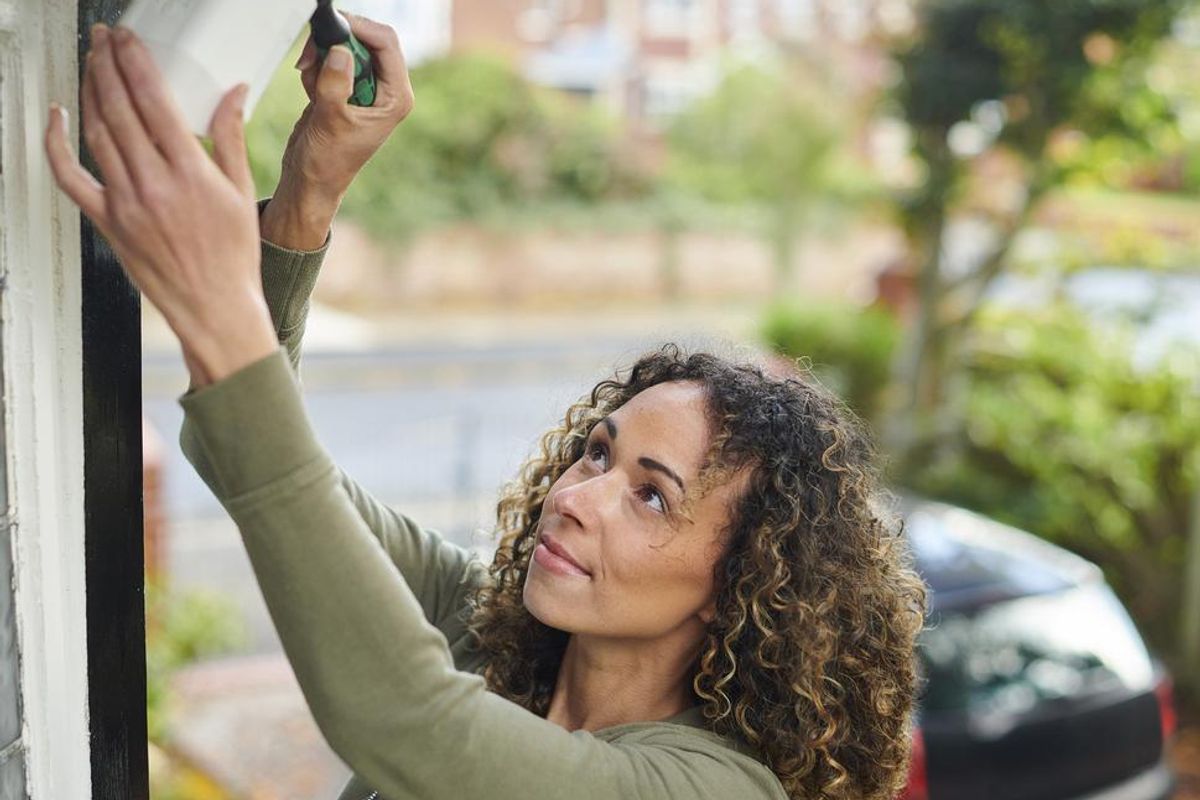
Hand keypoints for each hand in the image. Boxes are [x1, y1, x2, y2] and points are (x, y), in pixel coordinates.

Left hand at [44, 24, 277, 386]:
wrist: (215, 307)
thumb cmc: (233, 259)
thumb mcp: (242, 193)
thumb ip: (231, 138)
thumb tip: (234, 94)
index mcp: (191, 173)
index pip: (154, 100)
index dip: (136, 61)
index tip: (129, 40)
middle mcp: (154, 184)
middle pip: (119, 107)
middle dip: (107, 64)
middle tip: (104, 40)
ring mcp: (126, 203)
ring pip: (95, 132)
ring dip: (89, 91)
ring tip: (91, 65)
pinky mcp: (107, 222)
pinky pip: (70, 176)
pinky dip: (57, 143)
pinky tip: (59, 117)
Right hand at [262, 14, 414, 249]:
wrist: (310, 180)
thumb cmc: (327, 163)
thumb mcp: (331, 121)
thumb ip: (335, 84)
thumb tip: (340, 52)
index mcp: (396, 97)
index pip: (386, 44)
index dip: (359, 28)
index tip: (332, 25)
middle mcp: (385, 89)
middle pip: (365, 39)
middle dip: (334, 43)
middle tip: (311, 56)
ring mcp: (364, 87)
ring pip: (344, 47)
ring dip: (321, 58)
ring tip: (312, 86)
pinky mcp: (345, 88)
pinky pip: (330, 61)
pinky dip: (315, 69)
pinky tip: (311, 94)